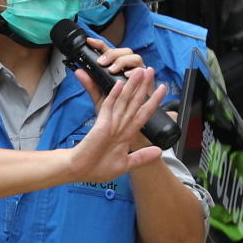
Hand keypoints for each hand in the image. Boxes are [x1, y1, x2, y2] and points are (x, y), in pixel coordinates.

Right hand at [63, 58, 165, 182]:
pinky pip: (108, 107)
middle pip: (134, 102)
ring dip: (131, 86)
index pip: (143, 114)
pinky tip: (119, 84)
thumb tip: (159, 152)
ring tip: (139, 71)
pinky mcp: (101, 124)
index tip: (162, 89)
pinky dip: (114, 96)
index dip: (153, 101)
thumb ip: (142, 157)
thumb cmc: (98, 168)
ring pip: (123, 100)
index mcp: (127, 134)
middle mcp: (120, 125)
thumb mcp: (126, 164)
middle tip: (150, 70)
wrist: (81, 171)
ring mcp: (110, 123)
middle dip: (143, 87)